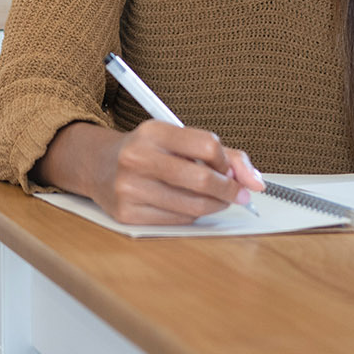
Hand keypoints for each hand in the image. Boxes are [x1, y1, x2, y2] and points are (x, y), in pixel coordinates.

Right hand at [90, 120, 264, 224]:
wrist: (98, 165)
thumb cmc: (148, 152)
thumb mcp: (177, 140)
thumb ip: (222, 154)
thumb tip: (255, 181)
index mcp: (152, 132)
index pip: (206, 145)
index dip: (226, 161)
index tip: (228, 168)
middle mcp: (137, 158)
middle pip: (202, 180)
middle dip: (229, 190)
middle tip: (238, 192)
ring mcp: (130, 188)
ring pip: (193, 206)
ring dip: (215, 205)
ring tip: (216, 199)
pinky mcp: (127, 214)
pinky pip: (177, 221)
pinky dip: (192, 216)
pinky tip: (190, 206)